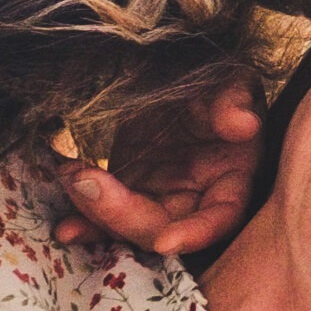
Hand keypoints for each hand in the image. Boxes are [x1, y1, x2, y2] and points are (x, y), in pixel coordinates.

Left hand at [51, 79, 265, 257]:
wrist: (171, 69)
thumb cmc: (212, 79)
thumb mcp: (228, 83)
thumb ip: (235, 102)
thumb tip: (244, 126)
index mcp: (231, 176)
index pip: (222, 216)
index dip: (197, 233)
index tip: (166, 241)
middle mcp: (196, 196)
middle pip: (164, 226)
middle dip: (124, 216)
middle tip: (88, 183)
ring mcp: (157, 196)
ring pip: (128, 225)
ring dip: (97, 214)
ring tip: (72, 179)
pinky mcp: (126, 191)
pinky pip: (105, 215)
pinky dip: (86, 222)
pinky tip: (66, 226)